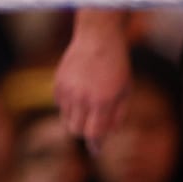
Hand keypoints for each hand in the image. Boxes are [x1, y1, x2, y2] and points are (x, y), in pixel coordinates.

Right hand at [54, 17, 131, 144]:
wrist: (98, 37)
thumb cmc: (116, 66)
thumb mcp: (125, 93)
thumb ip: (116, 118)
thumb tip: (101, 141)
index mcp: (102, 101)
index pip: (92, 133)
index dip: (95, 141)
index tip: (97, 144)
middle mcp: (82, 96)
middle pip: (75, 129)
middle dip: (84, 130)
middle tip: (93, 121)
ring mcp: (67, 88)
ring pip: (65, 117)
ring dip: (77, 116)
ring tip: (88, 102)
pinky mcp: (58, 81)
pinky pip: (59, 103)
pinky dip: (68, 103)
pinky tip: (79, 90)